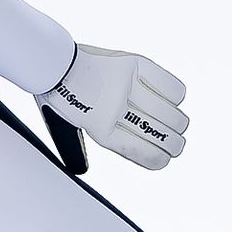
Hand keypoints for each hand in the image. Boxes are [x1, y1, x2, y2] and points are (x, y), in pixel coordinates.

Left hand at [38, 45, 189, 170]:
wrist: (52, 60)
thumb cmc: (58, 94)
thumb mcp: (62, 126)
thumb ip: (75, 148)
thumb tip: (82, 170)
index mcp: (98, 128)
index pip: (139, 150)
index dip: (158, 158)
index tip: (165, 160)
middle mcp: (113, 107)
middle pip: (158, 133)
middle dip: (174, 143)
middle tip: (177, 144)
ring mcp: (125, 84)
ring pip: (168, 111)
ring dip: (179, 122)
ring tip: (179, 125)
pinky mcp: (133, 64)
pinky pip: (168, 85)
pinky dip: (176, 94)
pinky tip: (174, 100)